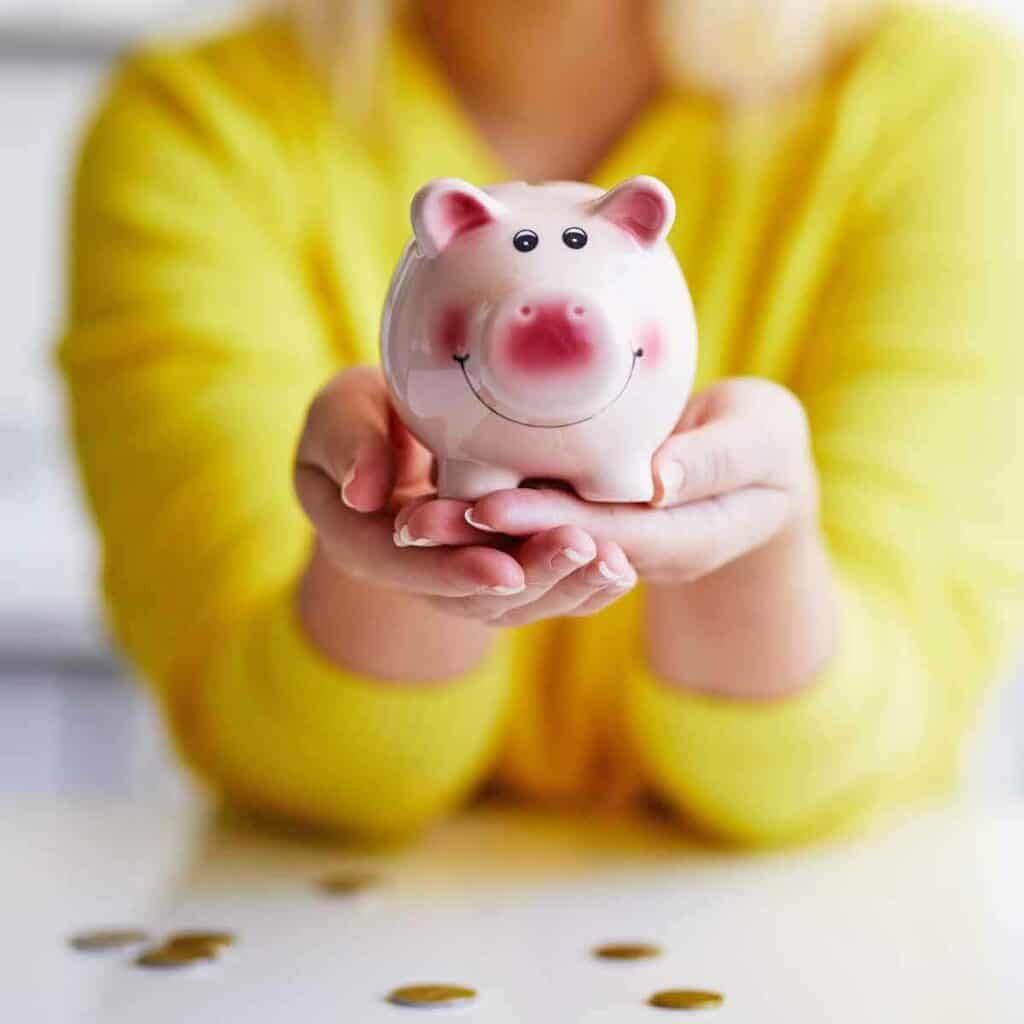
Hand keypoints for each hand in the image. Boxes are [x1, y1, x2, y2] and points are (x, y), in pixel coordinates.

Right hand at [294, 367, 636, 627]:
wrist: (389, 429)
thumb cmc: (361, 413)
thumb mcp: (341, 413)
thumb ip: (348, 443)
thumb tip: (363, 494)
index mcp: (362, 541)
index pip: (404, 571)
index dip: (452, 572)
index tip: (501, 569)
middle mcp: (415, 573)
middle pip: (472, 597)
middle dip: (530, 578)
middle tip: (580, 550)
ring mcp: (460, 574)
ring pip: (514, 602)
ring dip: (565, 586)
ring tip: (613, 561)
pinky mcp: (500, 565)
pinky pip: (539, 587)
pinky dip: (580, 584)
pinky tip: (620, 567)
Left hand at [403, 377, 820, 581]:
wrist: (762, 468)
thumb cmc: (770, 444)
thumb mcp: (763, 438)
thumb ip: (718, 459)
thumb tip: (659, 480)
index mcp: (688, 539)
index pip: (610, 539)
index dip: (548, 527)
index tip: (488, 509)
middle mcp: (640, 556)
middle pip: (558, 555)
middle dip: (490, 542)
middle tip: (421, 522)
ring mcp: (613, 548)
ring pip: (539, 555)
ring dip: (476, 542)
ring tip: (413, 521)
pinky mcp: (593, 527)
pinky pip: (538, 534)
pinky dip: (491, 521)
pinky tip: (440, 502)